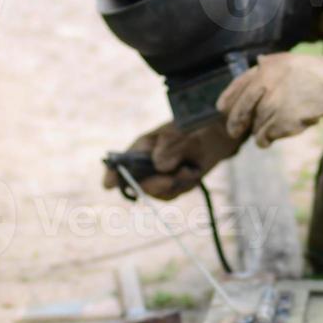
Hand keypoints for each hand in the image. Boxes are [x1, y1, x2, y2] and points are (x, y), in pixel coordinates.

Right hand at [101, 120, 240, 200]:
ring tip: (188, 170)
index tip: (108, 185)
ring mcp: (157, 176)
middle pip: (137, 184)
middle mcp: (145, 164)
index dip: (113, 174)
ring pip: (158, 192)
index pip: (121, 162)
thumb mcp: (182, 133)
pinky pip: (173, 194)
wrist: (213, 137)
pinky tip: (191, 174)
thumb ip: (170, 147)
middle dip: (153, 185)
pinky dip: (184, 186)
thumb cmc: (192, 129)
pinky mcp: (171, 186)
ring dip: (175, 184)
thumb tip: (159, 167)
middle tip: (170, 181)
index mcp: (140, 147)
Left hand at [217, 52, 322, 147]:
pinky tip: (271, 139)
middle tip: (233, 131)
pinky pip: (265, 136)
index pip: (238, 86)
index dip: (228, 99)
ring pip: (255, 126)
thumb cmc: (312, 74)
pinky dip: (267, 139)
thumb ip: (269, 65)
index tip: (221, 109)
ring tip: (267, 132)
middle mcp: (264, 86)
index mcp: (264, 70)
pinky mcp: (280, 121)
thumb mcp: (287, 61)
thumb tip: (257, 63)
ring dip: (259, 131)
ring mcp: (272, 104)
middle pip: (241, 111)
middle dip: (235, 123)